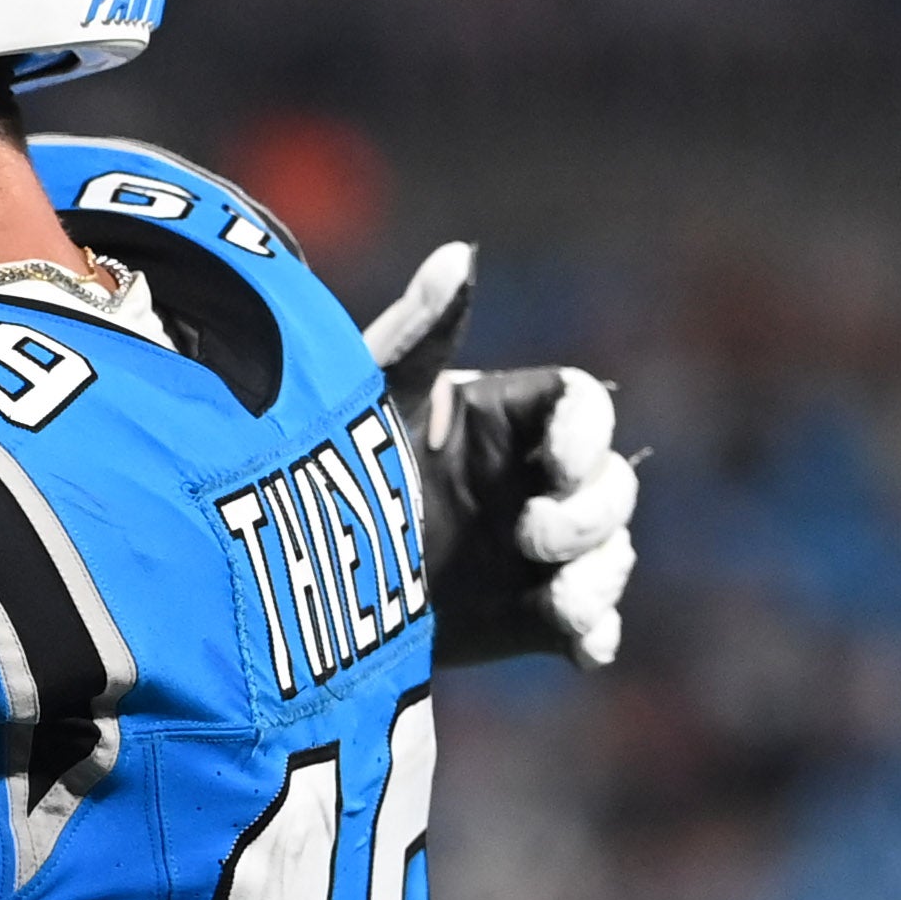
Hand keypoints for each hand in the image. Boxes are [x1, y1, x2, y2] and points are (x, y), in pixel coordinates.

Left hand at [359, 244, 639, 669]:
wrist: (286, 585)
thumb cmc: (326, 470)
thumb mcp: (368, 402)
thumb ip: (419, 333)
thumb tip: (460, 252)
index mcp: (502, 420)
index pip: (583, 407)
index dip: (588, 433)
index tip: (558, 462)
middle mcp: (531, 480)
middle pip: (614, 484)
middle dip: (591, 513)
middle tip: (529, 535)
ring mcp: (537, 553)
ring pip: (613, 555)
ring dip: (598, 576)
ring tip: (557, 599)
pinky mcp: (531, 618)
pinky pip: (593, 625)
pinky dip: (595, 633)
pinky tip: (581, 647)